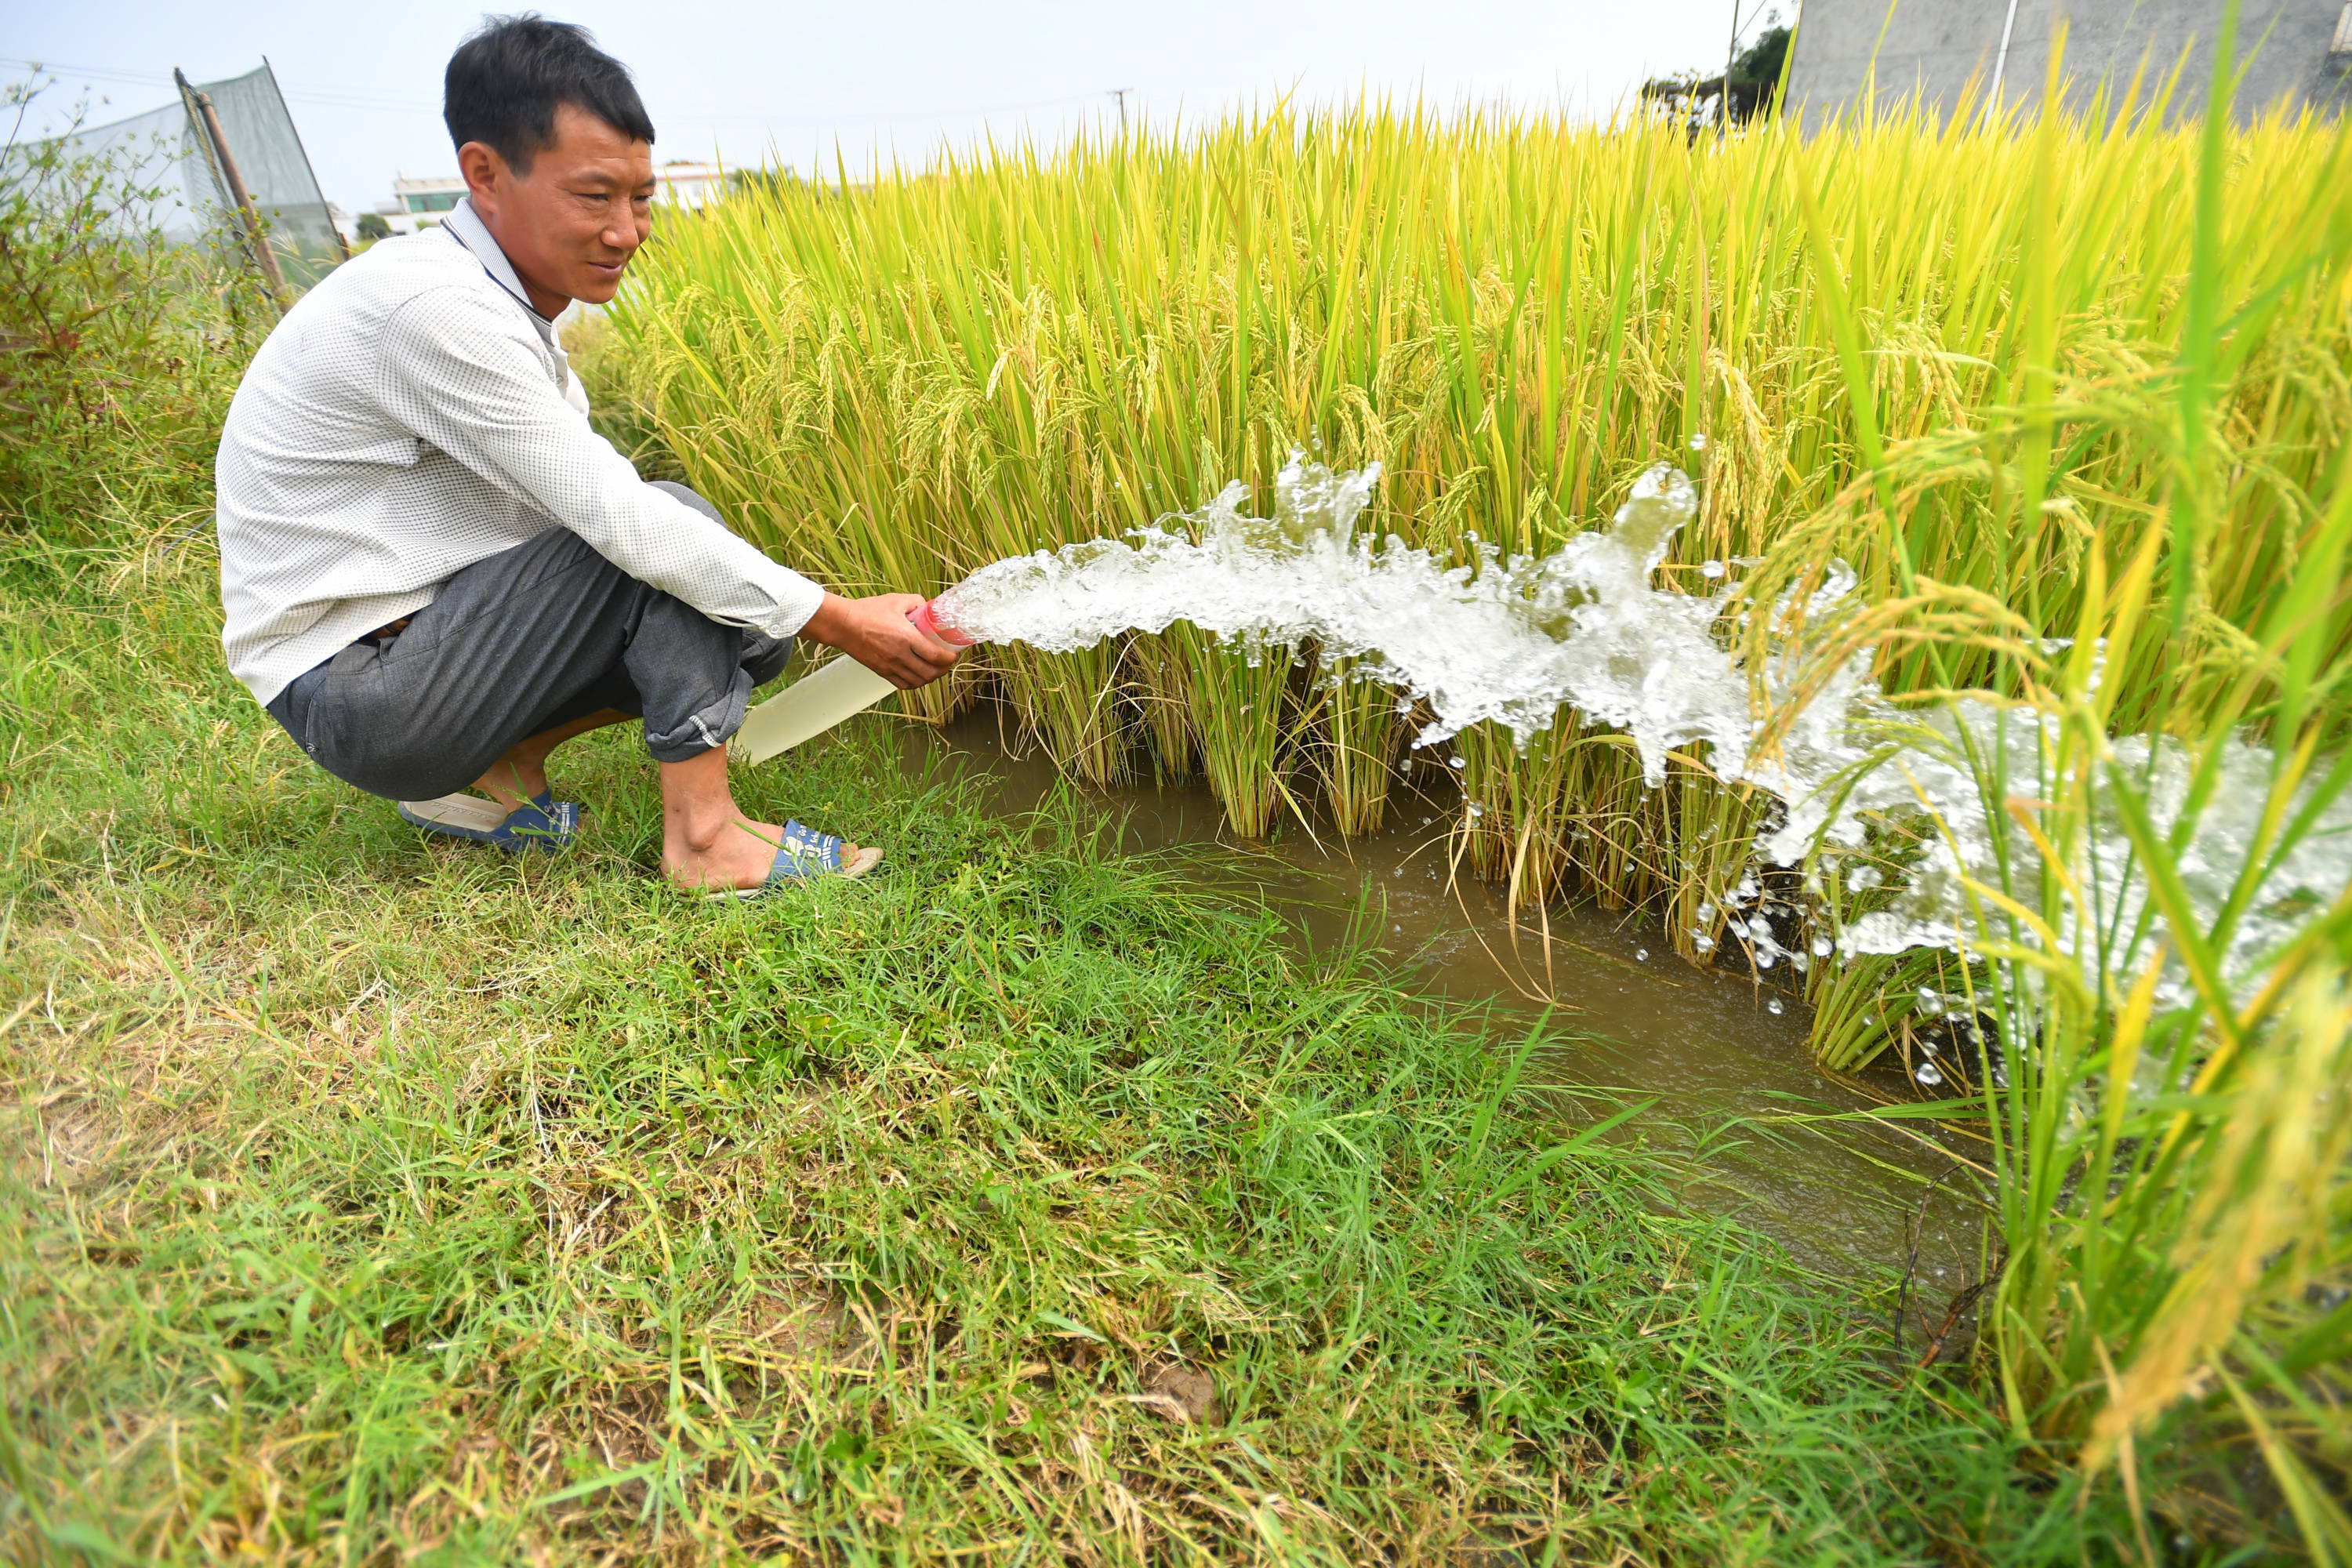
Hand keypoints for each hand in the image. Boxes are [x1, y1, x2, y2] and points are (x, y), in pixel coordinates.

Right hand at [799, 592, 962, 688]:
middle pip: (930, 672)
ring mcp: (890, 665)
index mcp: (906, 637)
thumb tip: (929, 607)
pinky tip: (918, 676)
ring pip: (918, 681)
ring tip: (934, 670)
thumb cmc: (867, 611)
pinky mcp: (881, 671)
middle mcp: (900, 655)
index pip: (936, 655)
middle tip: (947, 663)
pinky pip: (902, 684)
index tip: (953, 655)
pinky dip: (914, 683)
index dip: (949, 658)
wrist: (843, 624)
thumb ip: (916, 602)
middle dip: (943, 670)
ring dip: (930, 678)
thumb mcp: (895, 600)